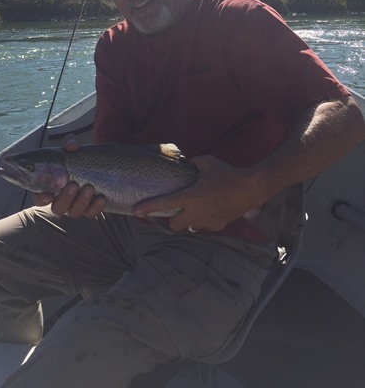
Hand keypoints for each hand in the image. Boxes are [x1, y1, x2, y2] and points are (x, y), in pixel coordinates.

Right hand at [33, 134, 106, 217]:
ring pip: (74, 212)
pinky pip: (91, 213)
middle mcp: (61, 200)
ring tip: (89, 187)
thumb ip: (69, 144)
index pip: (39, 198)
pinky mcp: (90, 209)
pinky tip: (101, 197)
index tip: (48, 195)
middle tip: (73, 185)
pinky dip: (96, 207)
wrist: (97, 164)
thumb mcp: (72, 148)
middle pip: (58, 208)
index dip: (41, 198)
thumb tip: (72, 145)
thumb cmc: (77, 158)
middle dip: (65, 198)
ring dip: (81, 201)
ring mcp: (75, 206)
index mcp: (50, 187)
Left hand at [133, 155, 257, 232]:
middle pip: (174, 225)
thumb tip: (188, 164)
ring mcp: (207, 222)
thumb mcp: (207, 162)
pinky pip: (205, 224)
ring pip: (190, 226)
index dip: (148, 208)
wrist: (251, 189)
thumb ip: (193, 164)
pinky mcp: (217, 226)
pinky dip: (204, 218)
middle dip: (172, 218)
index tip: (136, 211)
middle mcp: (195, 213)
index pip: (163, 204)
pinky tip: (211, 207)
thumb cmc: (227, 174)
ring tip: (197, 206)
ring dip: (189, 219)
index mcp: (189, 198)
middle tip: (177, 208)